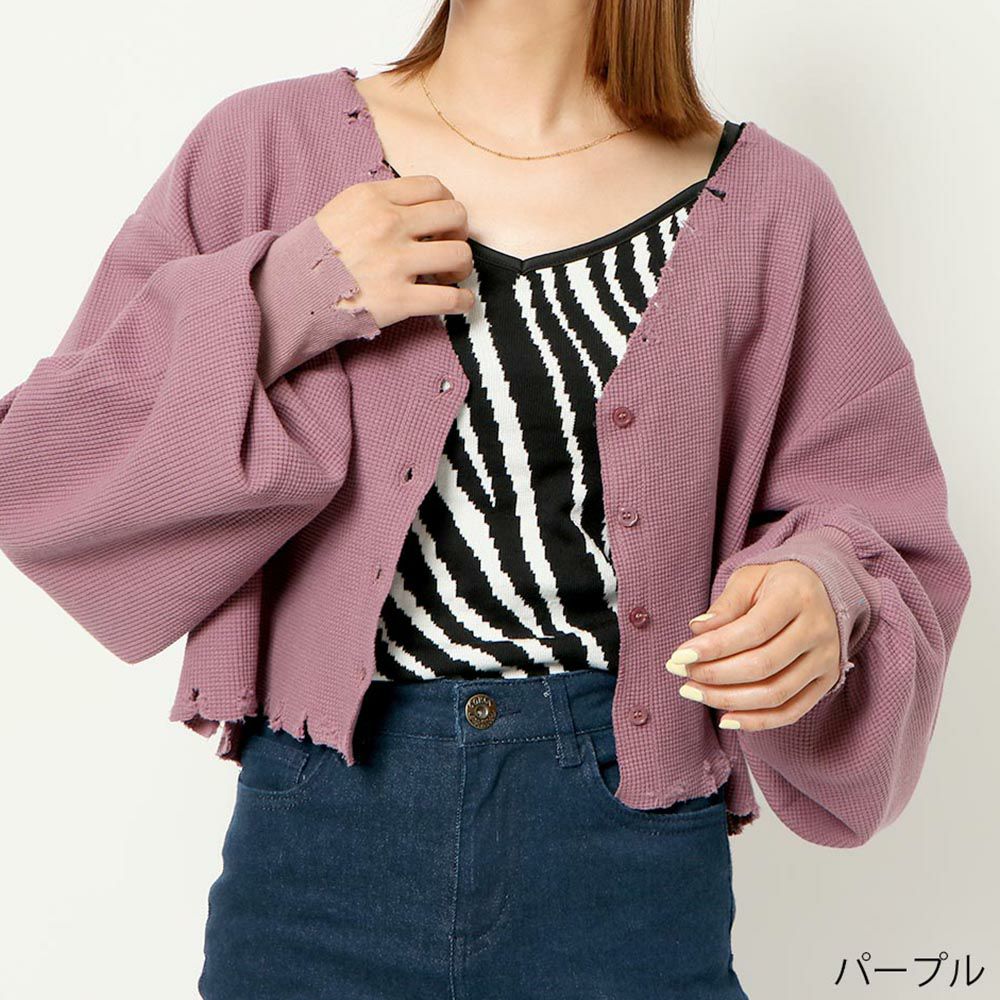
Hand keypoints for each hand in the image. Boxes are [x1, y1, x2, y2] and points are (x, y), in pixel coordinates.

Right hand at [314, 174, 475, 328]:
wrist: (292, 290)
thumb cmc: (319, 253)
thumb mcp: (344, 208)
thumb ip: (381, 202)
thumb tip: (420, 207)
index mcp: (374, 198)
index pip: (433, 187)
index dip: (446, 203)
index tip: (442, 221)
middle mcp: (387, 225)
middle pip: (455, 215)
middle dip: (459, 232)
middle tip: (449, 246)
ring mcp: (394, 263)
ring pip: (459, 255)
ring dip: (462, 267)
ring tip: (449, 276)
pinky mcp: (398, 300)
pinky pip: (450, 299)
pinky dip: (462, 302)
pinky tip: (457, 302)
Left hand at [664, 561, 841, 730]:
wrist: (821, 590)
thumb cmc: (775, 584)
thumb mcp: (749, 579)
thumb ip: (725, 605)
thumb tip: (697, 630)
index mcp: (798, 596)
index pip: (754, 629)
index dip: (715, 647)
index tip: (680, 655)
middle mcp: (818, 630)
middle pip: (763, 665)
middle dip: (715, 674)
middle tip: (682, 673)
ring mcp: (827, 659)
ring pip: (775, 693)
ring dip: (728, 699)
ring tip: (694, 691)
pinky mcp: (827, 682)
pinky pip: (791, 711)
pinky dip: (757, 721)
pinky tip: (725, 718)